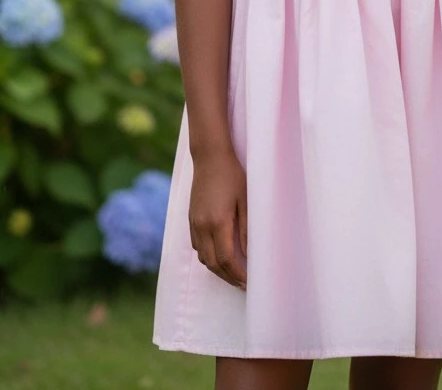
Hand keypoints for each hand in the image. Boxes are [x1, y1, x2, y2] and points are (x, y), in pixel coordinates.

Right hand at [188, 147, 247, 290]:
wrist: (209, 157)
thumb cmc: (232, 175)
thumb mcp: (246, 200)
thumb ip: (246, 228)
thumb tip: (250, 254)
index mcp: (218, 222)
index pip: (227, 259)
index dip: (238, 275)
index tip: (249, 282)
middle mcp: (202, 226)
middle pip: (213, 264)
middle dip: (228, 278)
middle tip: (243, 284)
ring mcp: (194, 223)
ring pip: (203, 258)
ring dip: (217, 269)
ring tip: (234, 273)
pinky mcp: (191, 219)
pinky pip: (197, 246)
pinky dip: (208, 256)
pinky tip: (220, 255)